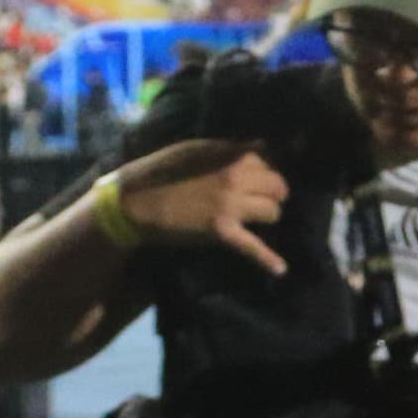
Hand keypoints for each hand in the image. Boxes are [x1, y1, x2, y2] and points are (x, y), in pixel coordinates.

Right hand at [110, 138, 290, 274]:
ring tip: (256, 218)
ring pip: (274, 212)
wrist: (136, 201)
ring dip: (267, 215)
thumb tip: (262, 146)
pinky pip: (252, 246)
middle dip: (272, 193)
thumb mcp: (197, 148)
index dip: (264, 171)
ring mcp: (231, 206)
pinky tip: (281, 270)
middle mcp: (237, 179)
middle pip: (278, 187)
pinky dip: (267, 259)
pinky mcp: (222, 232)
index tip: (258, 178)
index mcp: (233, 157)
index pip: (268, 162)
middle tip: (259, 199)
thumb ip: (231, 149)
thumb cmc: (163, 170)